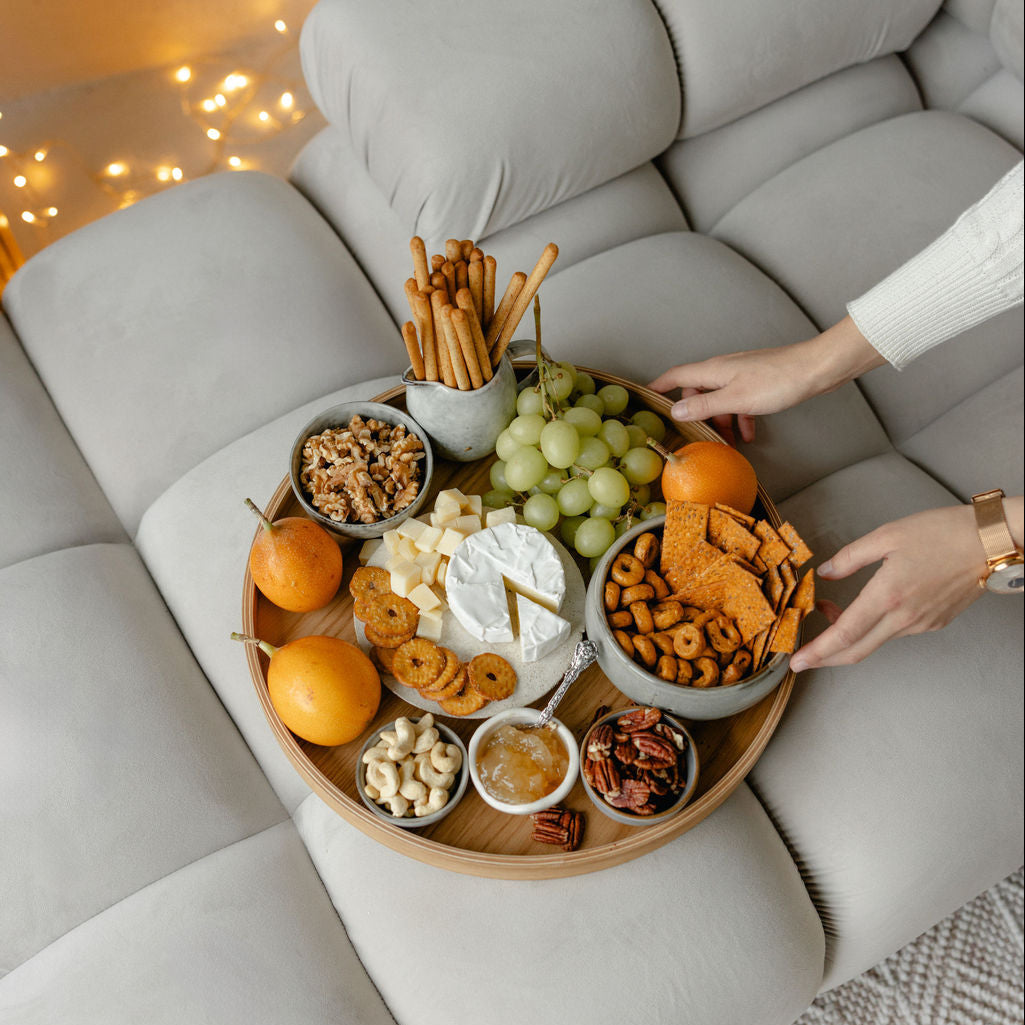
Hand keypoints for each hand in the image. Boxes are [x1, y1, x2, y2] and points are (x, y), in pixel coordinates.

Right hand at [648, 316, 884, 442]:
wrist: (816, 369)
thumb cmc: (777, 381)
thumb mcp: (736, 400)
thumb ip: (705, 407)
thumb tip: (676, 411)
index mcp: (713, 371)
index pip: (676, 376)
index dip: (659, 386)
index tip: (646, 396)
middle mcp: (723, 370)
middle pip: (697, 391)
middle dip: (696, 414)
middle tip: (698, 435)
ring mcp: (741, 375)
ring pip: (720, 399)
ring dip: (720, 420)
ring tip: (727, 442)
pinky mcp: (757, 382)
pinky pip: (738, 401)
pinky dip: (739, 417)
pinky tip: (749, 433)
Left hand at [789, 504, 993, 670]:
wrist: (991, 542)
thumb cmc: (941, 533)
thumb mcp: (886, 536)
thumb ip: (850, 557)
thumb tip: (826, 572)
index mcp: (888, 596)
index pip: (844, 634)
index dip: (817, 651)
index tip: (797, 661)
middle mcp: (904, 618)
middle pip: (857, 650)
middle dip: (826, 657)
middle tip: (803, 656)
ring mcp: (921, 624)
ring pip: (876, 640)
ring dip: (849, 633)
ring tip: (831, 609)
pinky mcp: (934, 622)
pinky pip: (896, 631)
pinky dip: (873, 627)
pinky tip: (866, 608)